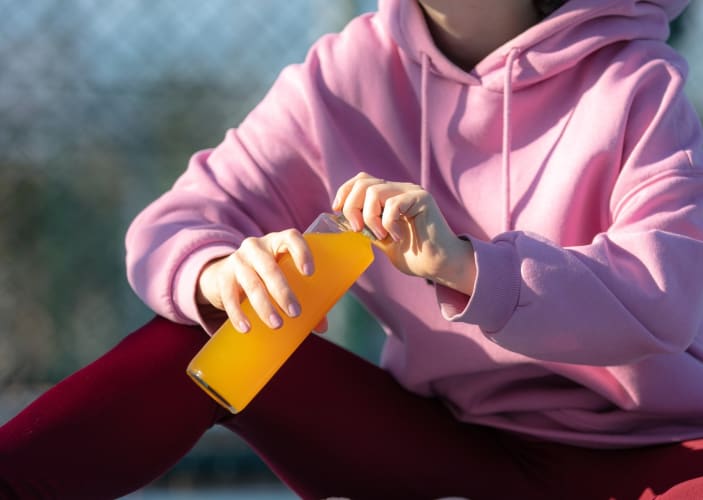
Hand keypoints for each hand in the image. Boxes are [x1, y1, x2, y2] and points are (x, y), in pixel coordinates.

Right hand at [196, 229, 327, 332]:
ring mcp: (237, 261)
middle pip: (270, 267)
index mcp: (276, 242)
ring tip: (277, 324)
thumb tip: (321, 325)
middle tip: (295, 312)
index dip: (301, 252)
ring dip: (264, 306)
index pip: (290, 237)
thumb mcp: (282, 275)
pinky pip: (230, 296)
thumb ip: (304, 295)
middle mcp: (256, 247)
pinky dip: (238, 314)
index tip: (310, 273)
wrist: (224, 273)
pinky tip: (247, 328)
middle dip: (283, 291)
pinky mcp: (223, 278)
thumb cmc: (265, 275)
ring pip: (252, 283)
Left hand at [333, 172, 475, 294]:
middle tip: (358, 229)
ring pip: (375, 192)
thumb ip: (366, 226)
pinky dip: (388, 223)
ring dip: (370, 217)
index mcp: (390, 195)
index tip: (337, 210)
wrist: (440, 265)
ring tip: (381, 236)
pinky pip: (393, 204)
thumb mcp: (382, 239)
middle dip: (352, 207)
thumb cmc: (414, 256)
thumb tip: (342, 220)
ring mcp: (412, 192)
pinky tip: (397, 237)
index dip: (345, 192)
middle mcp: (400, 189)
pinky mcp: (422, 199)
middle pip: (363, 183)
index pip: (361, 180)